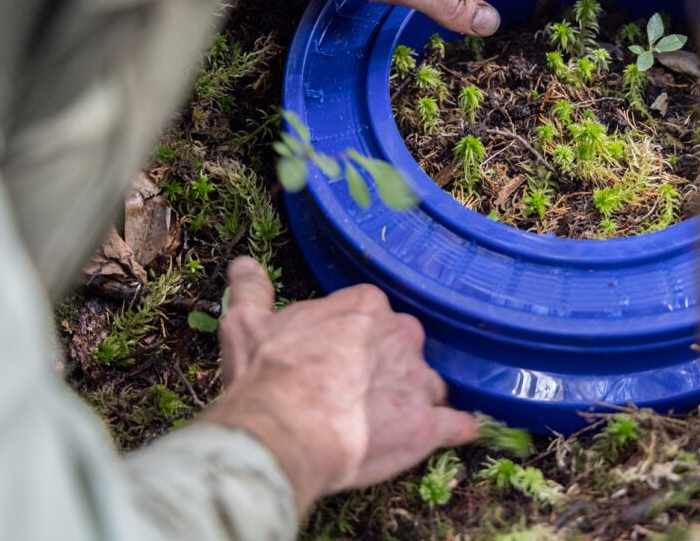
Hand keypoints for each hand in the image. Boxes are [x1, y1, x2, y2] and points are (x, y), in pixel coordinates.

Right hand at [202, 257, 476, 514]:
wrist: (284, 430)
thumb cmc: (268, 375)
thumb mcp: (248, 324)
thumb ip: (251, 291)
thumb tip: (243, 266)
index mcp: (364, 306)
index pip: (373, 314)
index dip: (355, 339)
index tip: (337, 358)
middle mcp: (400, 335)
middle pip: (406, 346)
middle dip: (389, 365)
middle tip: (358, 391)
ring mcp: (417, 380)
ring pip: (429, 384)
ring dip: (416, 398)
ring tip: (390, 421)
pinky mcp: (428, 425)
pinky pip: (456, 423)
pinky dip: (456, 428)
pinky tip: (455, 432)